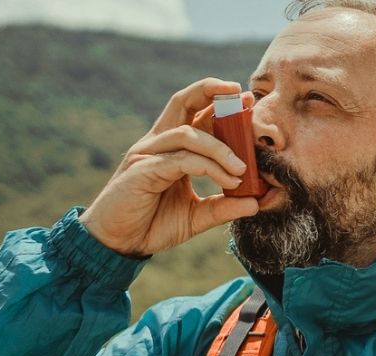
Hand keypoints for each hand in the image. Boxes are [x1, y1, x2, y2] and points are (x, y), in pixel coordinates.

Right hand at [80, 78, 258, 257]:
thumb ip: (224, 207)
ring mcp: (148, 154)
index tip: (248, 101)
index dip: (220, 102)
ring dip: (221, 147)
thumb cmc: (151, 224)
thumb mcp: (196, 216)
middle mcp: (158, 143)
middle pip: (183, 102)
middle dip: (213, 92)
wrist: (117, 244)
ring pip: (188, 133)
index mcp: (171, 148)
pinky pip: (182, 160)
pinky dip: (209, 167)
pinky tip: (228, 180)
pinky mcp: (143, 170)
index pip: (195, 113)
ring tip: (243, 169)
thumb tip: (257, 203)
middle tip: (243, 96)